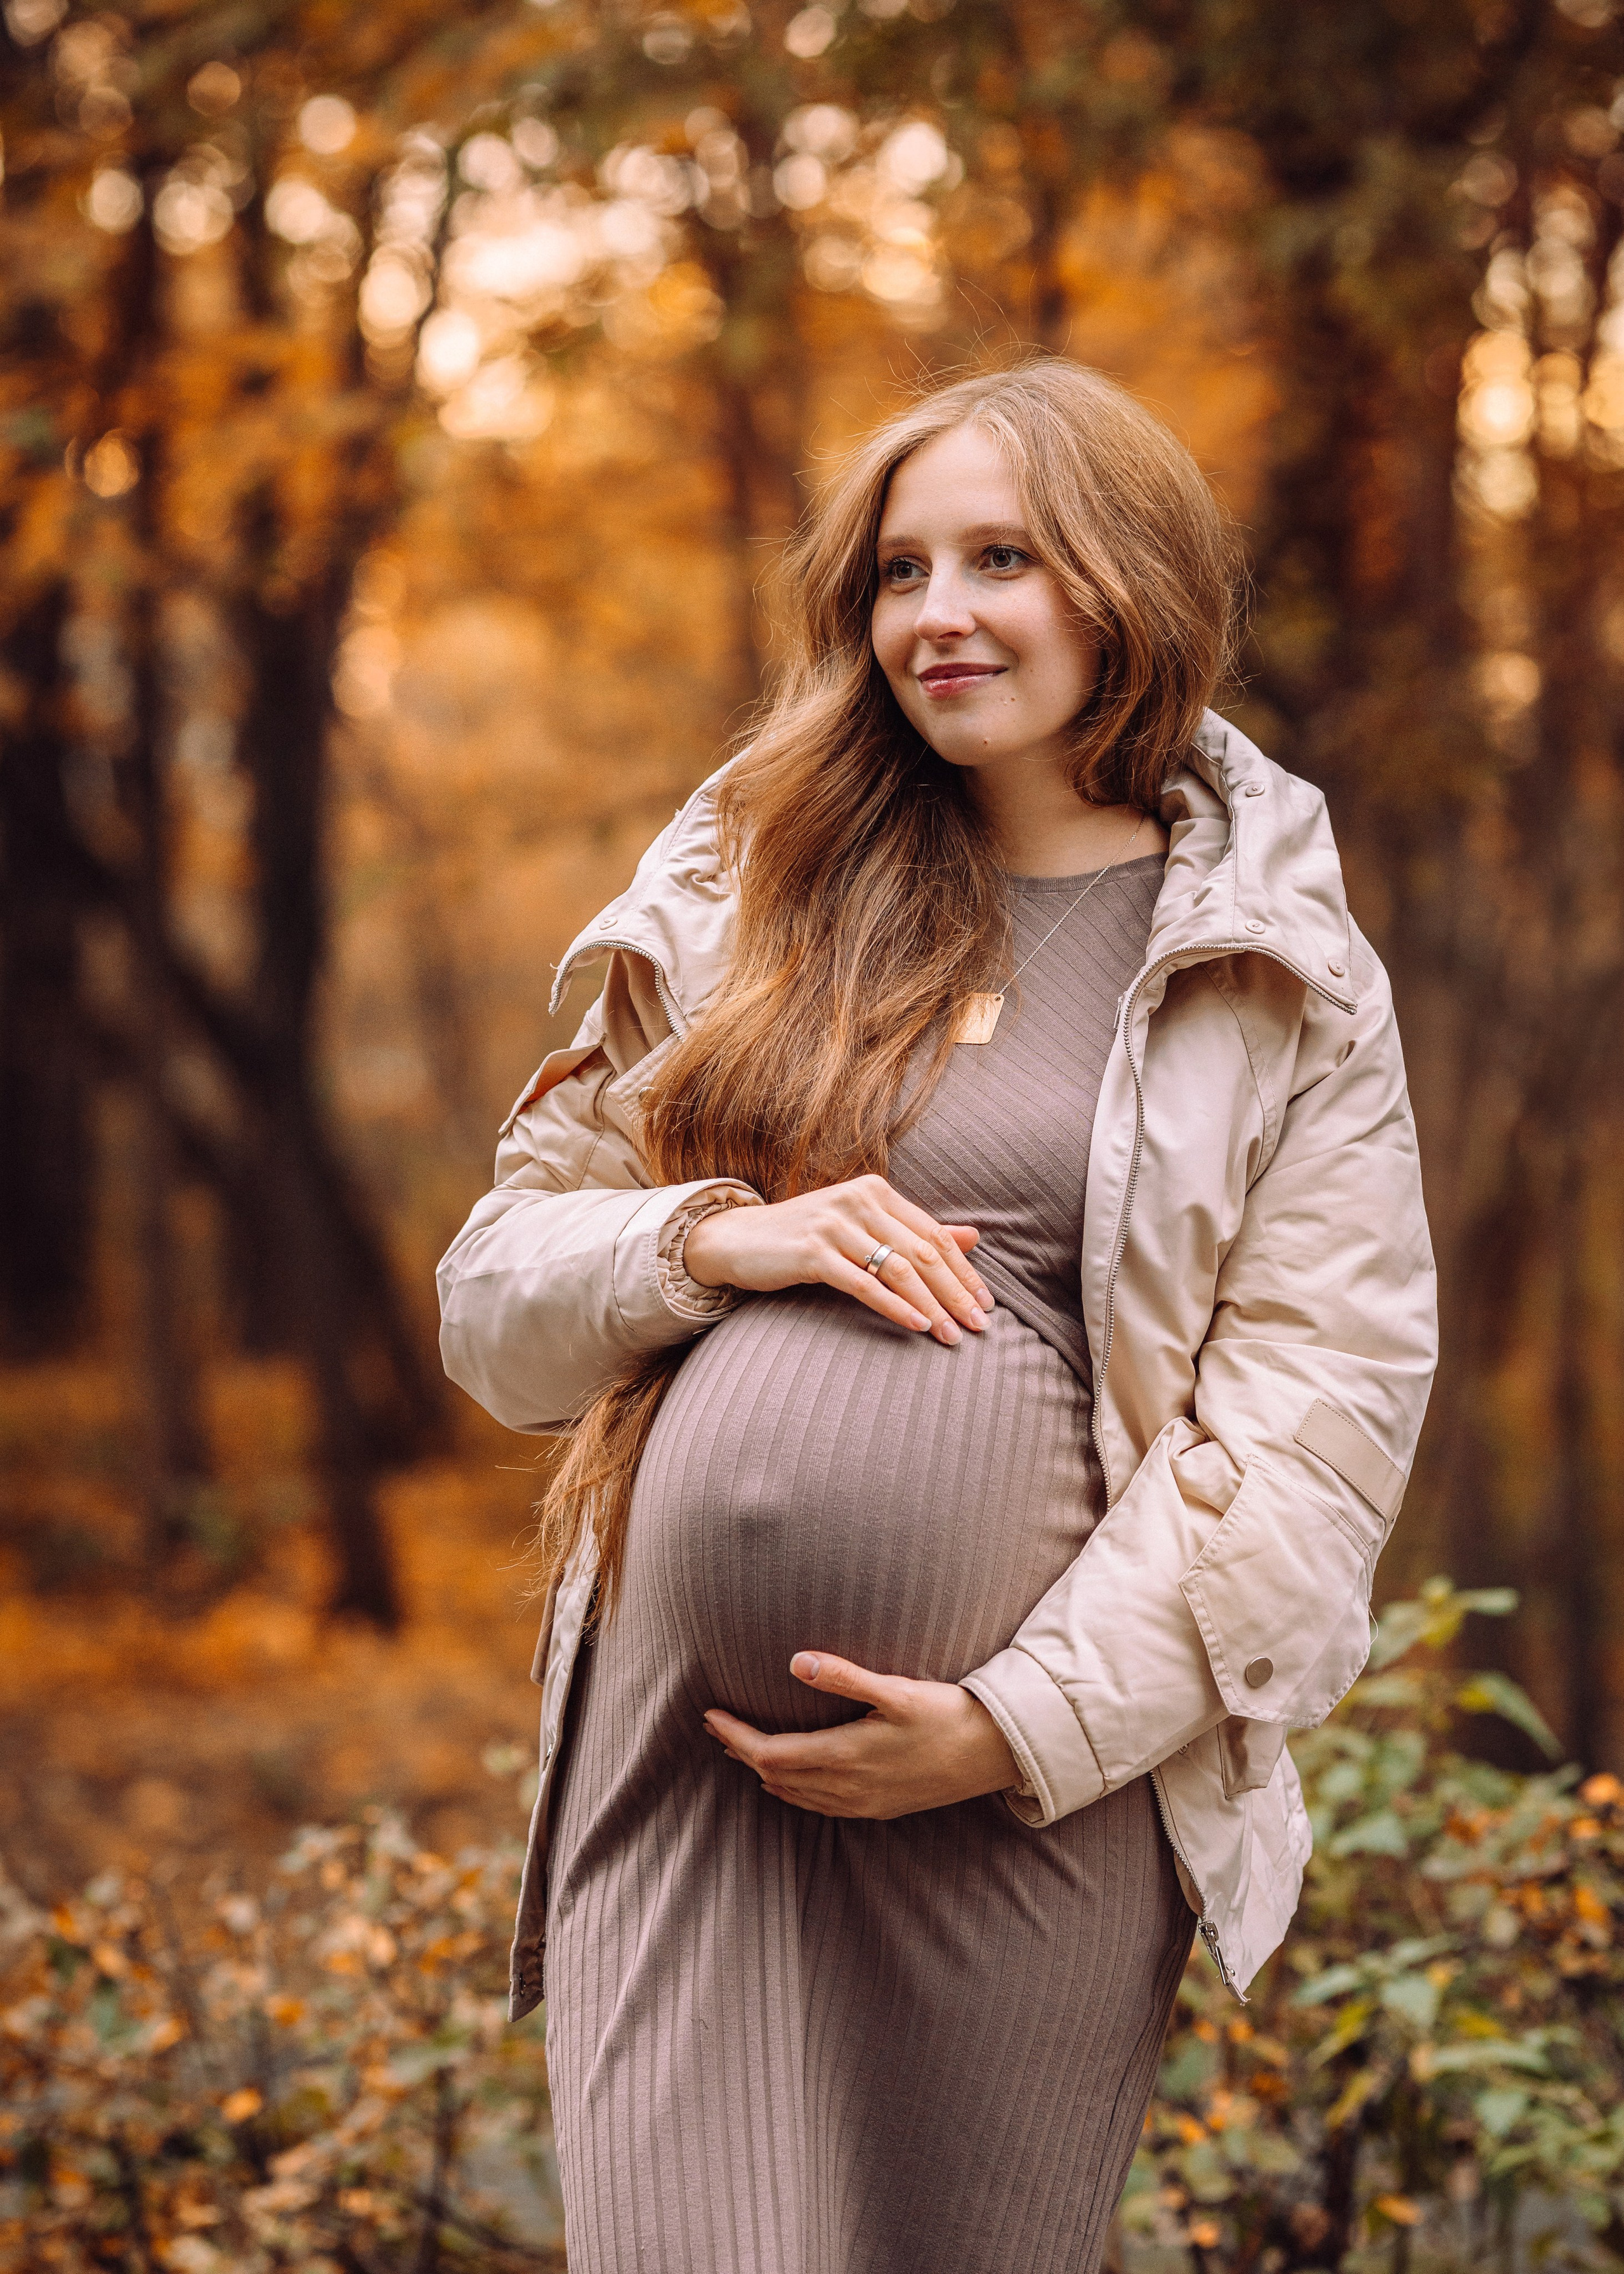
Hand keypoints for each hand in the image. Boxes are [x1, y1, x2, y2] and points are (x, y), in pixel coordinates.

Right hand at [682, 1173, 992, 1346]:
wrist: (739, 1239)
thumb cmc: (806, 1237)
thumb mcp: (863, 1225)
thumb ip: (915, 1230)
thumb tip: (974, 1237)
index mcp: (875, 1190)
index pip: (934, 1233)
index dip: (964, 1270)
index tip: (986, 1303)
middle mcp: (858, 1200)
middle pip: (923, 1251)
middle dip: (956, 1292)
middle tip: (979, 1326)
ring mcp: (835, 1224)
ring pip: (898, 1269)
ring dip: (931, 1306)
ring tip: (951, 1335)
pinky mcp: (813, 1252)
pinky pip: (864, 1284)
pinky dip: (895, 1307)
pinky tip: (916, 1325)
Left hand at [704, 1651, 1020, 1819]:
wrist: (993, 1756)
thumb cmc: (947, 1715)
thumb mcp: (896, 1689)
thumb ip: (844, 1677)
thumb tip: (796, 1661)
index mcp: (844, 1756)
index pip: (769, 1754)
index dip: (734, 1736)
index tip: (710, 1716)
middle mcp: (846, 1787)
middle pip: (774, 1775)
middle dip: (740, 1751)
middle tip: (715, 1726)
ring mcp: (861, 1802)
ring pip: (794, 1794)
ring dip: (763, 1771)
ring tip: (740, 1747)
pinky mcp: (877, 1807)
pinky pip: (818, 1805)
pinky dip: (792, 1790)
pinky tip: (788, 1780)